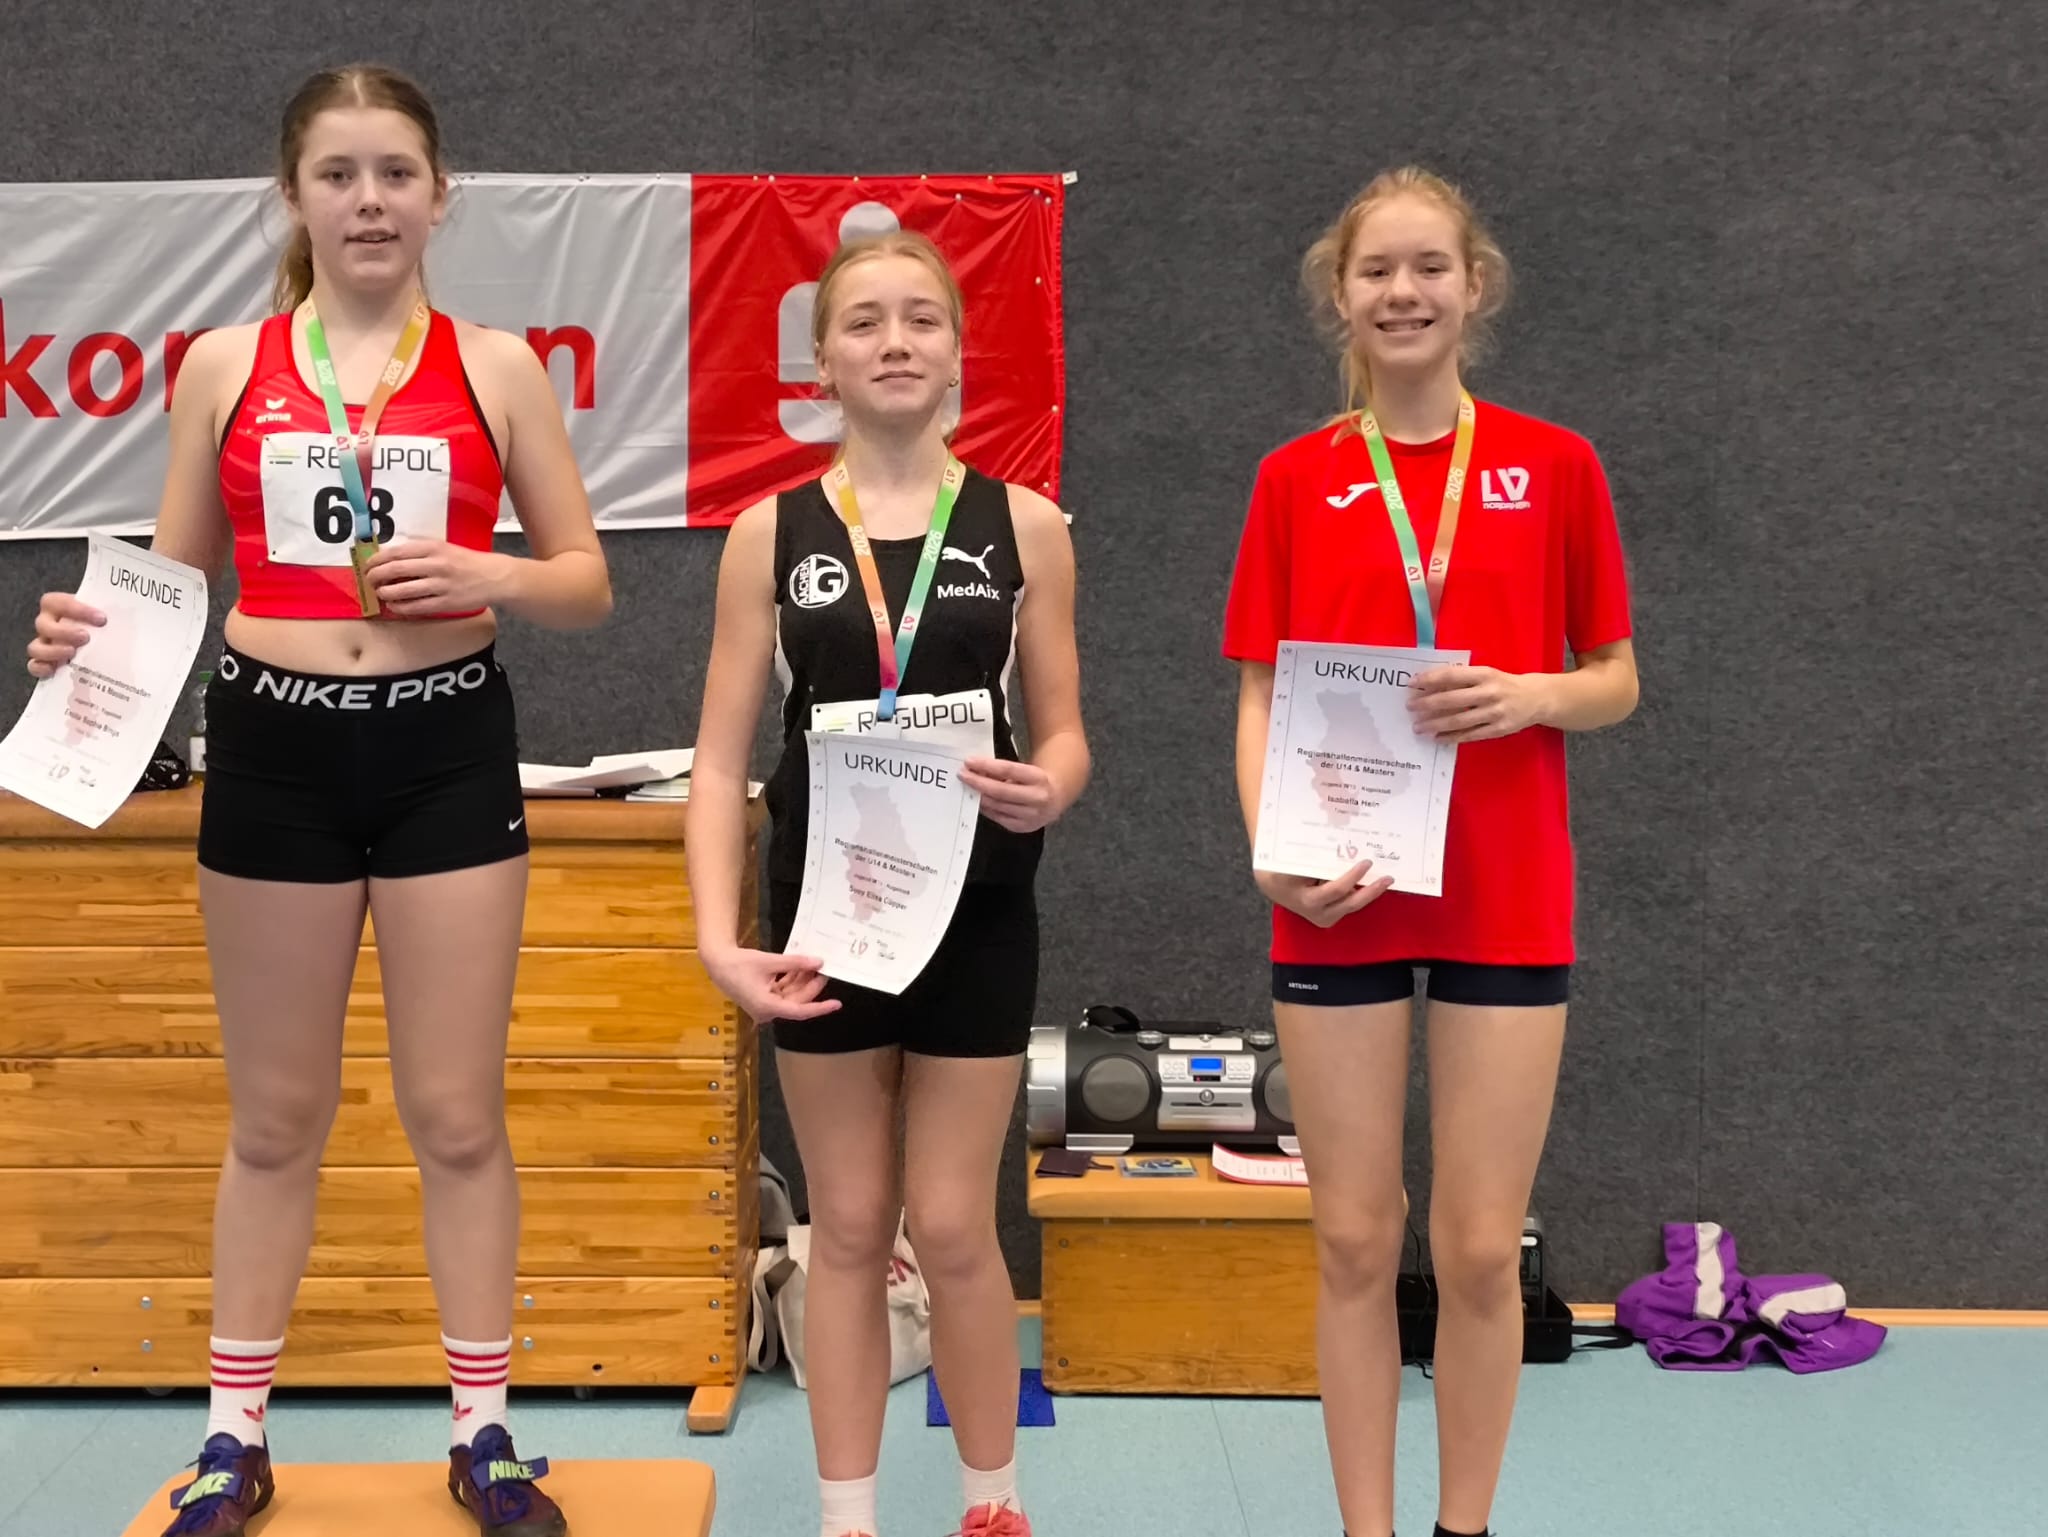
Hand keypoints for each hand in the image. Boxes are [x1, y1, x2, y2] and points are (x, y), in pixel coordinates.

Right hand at [25, 593, 106, 677]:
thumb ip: (113, 617)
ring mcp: (44, 645)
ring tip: (73, 653)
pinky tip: (55, 670)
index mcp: (60, 608)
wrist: (104, 648)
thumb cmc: (102, 626)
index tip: (101, 618)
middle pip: (42, 625)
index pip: (56, 601)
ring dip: (53, 650)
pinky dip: (41, 668)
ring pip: (35, 647)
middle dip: (64, 632)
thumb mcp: (107, 619)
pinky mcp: (44, 663)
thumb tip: (134, 620)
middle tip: (86, 637)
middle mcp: (48, 625)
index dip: (76, 609)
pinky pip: (33, 666)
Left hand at [365, 538, 512, 616]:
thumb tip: (390, 558)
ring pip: (402, 590)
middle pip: (395, 570)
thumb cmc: (467, 562)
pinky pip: (415, 606)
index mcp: (434, 548)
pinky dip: (400, 607)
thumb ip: (420, 551)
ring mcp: (441, 585)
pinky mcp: (445, 603)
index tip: (368, 565)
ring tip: (380, 593)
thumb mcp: (445, 548)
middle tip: (370, 580)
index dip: (377, 560)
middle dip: (376, 576)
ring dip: (385, 593)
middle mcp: (436, 565)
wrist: (495, 578)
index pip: (396, 552)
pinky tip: (394, 606)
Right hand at [702, 945, 840, 1023]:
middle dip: (811, 984)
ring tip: (814, 964)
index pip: (800, 1010)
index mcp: (767, 1006)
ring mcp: (765, 1006)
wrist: (717, 963)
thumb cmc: (739, 963)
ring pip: (791, 995)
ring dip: (802, 981)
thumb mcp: (770, 961)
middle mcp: (767, 1011)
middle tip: (824, 968)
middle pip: (797, 1000)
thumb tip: (819, 962)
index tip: (836, 1004)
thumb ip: (795, 963)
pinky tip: (801, 967)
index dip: (820, 1008)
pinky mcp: (764, 999)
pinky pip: (783, 991)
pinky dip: (792, 980)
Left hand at [961, 757, 1061, 833]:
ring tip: (968, 786)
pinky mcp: (1024, 827)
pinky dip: (986, 808)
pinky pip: (998, 817)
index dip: (986, 765)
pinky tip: (979, 800)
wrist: (1057, 797)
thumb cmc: (1036, 779)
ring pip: (997, 806)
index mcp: (1039, 778)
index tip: (969, 761)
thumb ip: (1004, 770)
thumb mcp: (1026, 769)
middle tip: (962, 775)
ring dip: (979, 796)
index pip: (1008, 770)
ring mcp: (1031, 816)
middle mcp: (1037, 799)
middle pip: (1000, 791)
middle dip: (978, 782)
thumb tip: (976, 768)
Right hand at [1254, 859, 1394, 927]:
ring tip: (1386, 880)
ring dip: (1370, 892)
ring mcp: (1327, 916)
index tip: (1366, 862)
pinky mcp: (1332, 914)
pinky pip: (1350, 902)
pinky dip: (1362, 891)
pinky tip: (1374, 881)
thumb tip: (1340, 847)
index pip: (1336, 890)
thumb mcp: (1290, 865)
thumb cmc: (1280, 872)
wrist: (1273, 887)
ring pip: (1353, 904)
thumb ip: (1312, 860)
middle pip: (1351, 903)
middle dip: (1371, 891)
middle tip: (1388, 878)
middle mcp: (1320, 913)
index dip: (1352, 877)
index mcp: (1308, 901)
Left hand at [1407, 664, 1550, 743]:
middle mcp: (1489, 693)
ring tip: (1418, 727)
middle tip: (1410, 707)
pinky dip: (1451, 737)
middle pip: (1452, 700)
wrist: (1537, 698)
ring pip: (1458, 720)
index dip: (1430, 679)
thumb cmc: (1504, 684)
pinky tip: (1437, 738)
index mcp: (1485, 674)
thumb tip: (1429, 684)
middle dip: (1427, 704)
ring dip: (1435, 724)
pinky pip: (1470, 735)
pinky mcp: (1498, 730)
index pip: (1452, 676)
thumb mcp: (1486, 674)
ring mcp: (1494, 713)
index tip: (1412, 683)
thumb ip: (1462, 679)